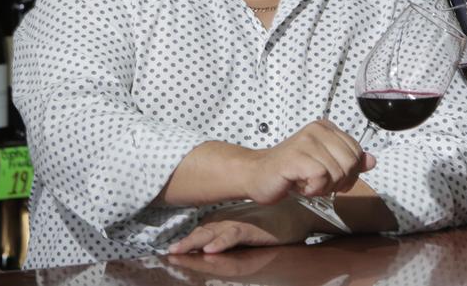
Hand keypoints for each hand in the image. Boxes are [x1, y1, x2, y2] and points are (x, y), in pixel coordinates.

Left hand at [168, 200, 319, 254]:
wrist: (299, 213)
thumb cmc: (274, 221)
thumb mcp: (247, 227)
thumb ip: (231, 233)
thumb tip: (212, 246)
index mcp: (225, 219)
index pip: (200, 232)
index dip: (185, 243)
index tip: (169, 253)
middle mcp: (228, 219)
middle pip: (200, 233)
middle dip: (183, 245)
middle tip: (167, 254)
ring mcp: (239, 222)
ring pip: (211, 234)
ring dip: (193, 244)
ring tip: (178, 252)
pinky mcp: (252, 228)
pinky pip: (233, 236)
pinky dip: (221, 243)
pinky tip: (210, 250)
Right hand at [242, 120, 374, 205]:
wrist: (257, 175)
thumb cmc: (290, 171)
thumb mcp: (324, 164)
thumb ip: (348, 161)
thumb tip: (372, 161)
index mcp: (326, 128)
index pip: (357, 152)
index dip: (349, 173)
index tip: (331, 177)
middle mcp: (316, 130)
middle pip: (351, 163)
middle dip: (338, 182)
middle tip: (318, 182)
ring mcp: (305, 142)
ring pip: (337, 173)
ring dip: (323, 187)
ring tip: (306, 183)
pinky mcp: (296, 157)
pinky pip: (321, 178)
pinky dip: (313, 189)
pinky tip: (300, 185)